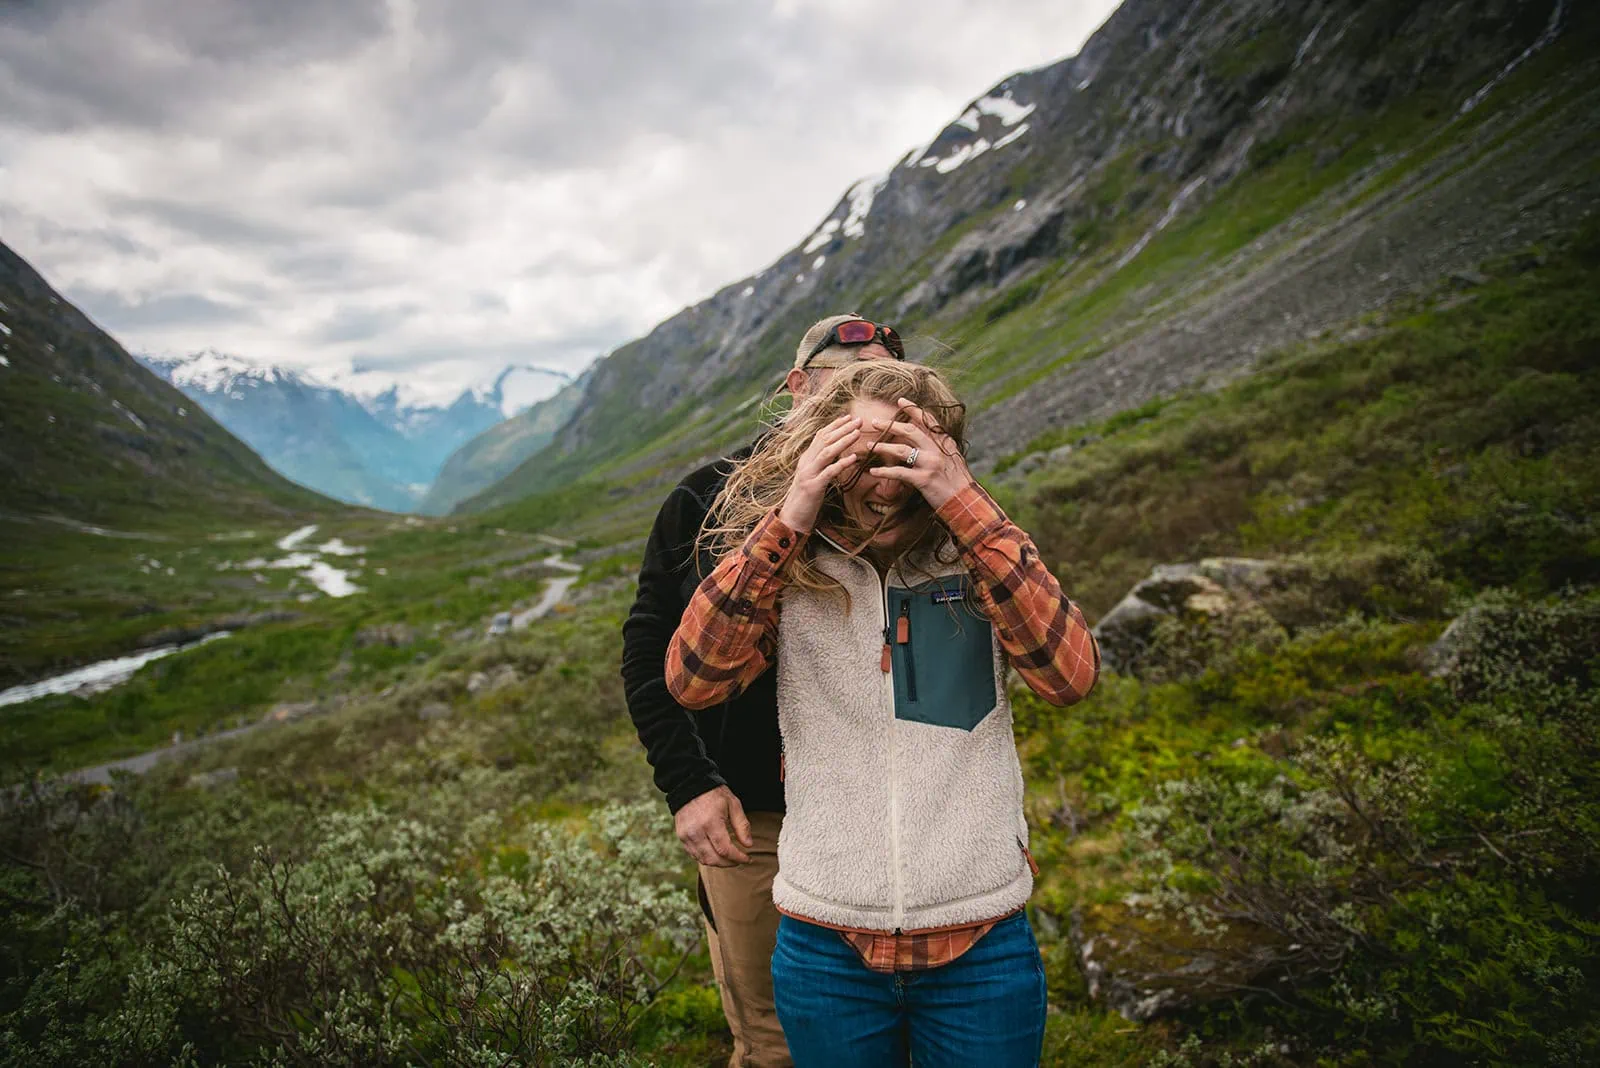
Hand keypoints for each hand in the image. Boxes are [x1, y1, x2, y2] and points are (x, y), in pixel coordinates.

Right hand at [674, 785, 752, 866]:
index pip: (725, 850)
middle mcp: (696, 832)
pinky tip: (715, 853)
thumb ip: (742, 825)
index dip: (738, 858)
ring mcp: (686, 835)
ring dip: (718, 863)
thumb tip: (748, 845)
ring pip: (703, 860)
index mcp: (711, 822)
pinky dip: (706, 858)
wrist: (689, 785)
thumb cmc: (714, 794)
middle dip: (729, 864)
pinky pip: (694, 855)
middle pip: (713, 859)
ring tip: (729, 858)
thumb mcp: (733, 804)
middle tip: (739, 860)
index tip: (747, 858)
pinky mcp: (681, 837)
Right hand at [778, 414, 861, 531]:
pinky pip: (829, 472)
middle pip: (825, 440)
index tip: (849, 417)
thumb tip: (835, 454)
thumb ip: (821, 465)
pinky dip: (842, 463)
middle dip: (843, 428)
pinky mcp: (813, 487)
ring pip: (827, 452)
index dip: (834, 425)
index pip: (820, 436)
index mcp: (806, 459)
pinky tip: (854, 458)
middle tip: (859, 420)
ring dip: (843, 441)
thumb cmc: (805, 500)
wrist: (791, 519)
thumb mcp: (813, 477)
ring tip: (857, 433)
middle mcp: (806, 463)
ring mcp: (808, 474)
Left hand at [864, 398, 972, 509]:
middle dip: (890, 425)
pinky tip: (874, 472)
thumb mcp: (954, 459)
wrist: (967, 501)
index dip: (913, 409)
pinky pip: (899, 472)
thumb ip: (941, 448)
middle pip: (910, 431)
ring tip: (869, 446)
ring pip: (901, 449)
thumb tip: (927, 440)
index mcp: (945, 443)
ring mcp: (930, 464)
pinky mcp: (923, 479)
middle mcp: (937, 450)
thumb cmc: (959, 482)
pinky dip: (884, 472)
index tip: (900, 401)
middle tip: (874, 422)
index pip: (928, 420)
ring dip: (883, 446)